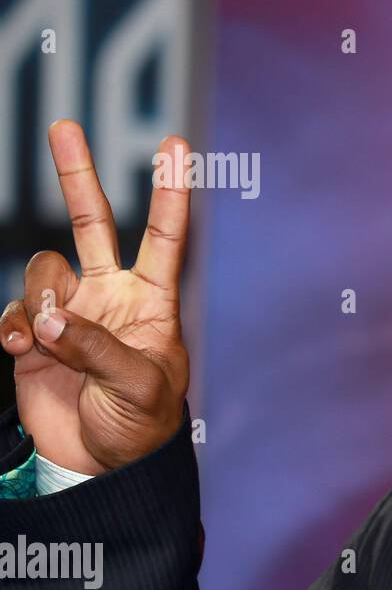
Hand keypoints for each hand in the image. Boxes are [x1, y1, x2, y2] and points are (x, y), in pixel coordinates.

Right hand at [0, 120, 191, 473]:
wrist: (100, 463)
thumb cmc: (139, 424)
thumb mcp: (136, 387)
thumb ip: (95, 348)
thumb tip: (49, 317)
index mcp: (151, 301)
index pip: (163, 236)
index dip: (169, 191)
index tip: (177, 145)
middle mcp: (109, 295)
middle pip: (91, 222)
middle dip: (77, 174)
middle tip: (64, 126)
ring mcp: (69, 311)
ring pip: (42, 270)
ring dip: (38, 297)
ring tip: (45, 339)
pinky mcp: (34, 334)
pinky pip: (15, 311)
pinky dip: (14, 325)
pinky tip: (22, 351)